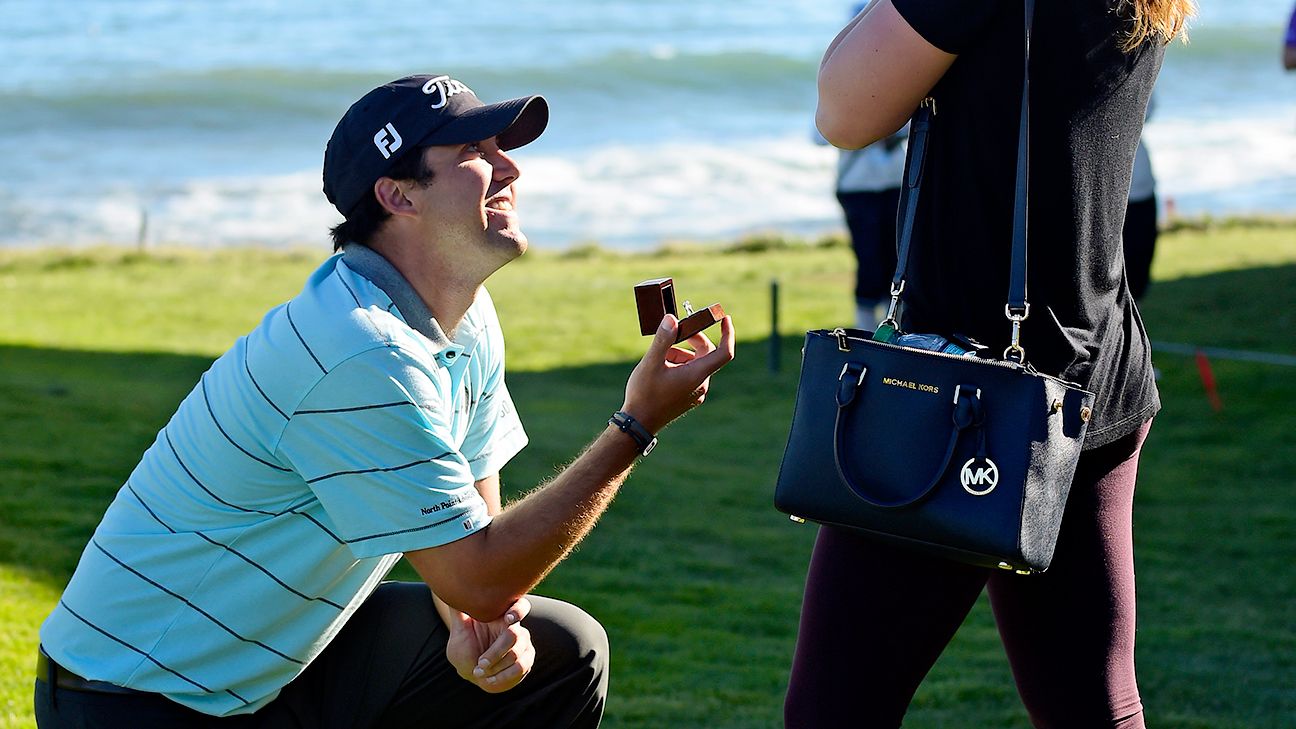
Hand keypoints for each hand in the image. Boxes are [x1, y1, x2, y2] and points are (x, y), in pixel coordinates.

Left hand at [442, 596, 534, 693]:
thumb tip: (451, 587)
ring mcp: (523, 645)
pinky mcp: (526, 661)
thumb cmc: (464, 649)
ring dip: (497, 666)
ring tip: (479, 672)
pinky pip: (522, 668)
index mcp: (502, 616)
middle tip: (480, 662)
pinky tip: (489, 680)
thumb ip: (459, 612)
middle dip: (497, 651)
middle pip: (517, 635)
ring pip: (518, 654)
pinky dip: (503, 677)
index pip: (520, 605)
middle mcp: (516, 628)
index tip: (508, 619)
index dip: (518, 610)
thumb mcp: (459, 632)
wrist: (471, 673)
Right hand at [622, 313, 734, 433]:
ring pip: (695, 364)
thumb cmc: (644, 394)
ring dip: (681, 354)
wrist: (638, 423)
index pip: (724, 352)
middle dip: (691, 341)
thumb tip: (672, 318)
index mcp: (697, 375)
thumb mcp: (651, 363)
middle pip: (706, 354)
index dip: (727, 334)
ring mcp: (696, 393)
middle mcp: (701, 385)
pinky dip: (679, 366)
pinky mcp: (689, 398)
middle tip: (675, 331)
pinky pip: (690, 375)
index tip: (724, 319)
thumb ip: (663, 339)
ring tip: (659, 357)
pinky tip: (660, 369)